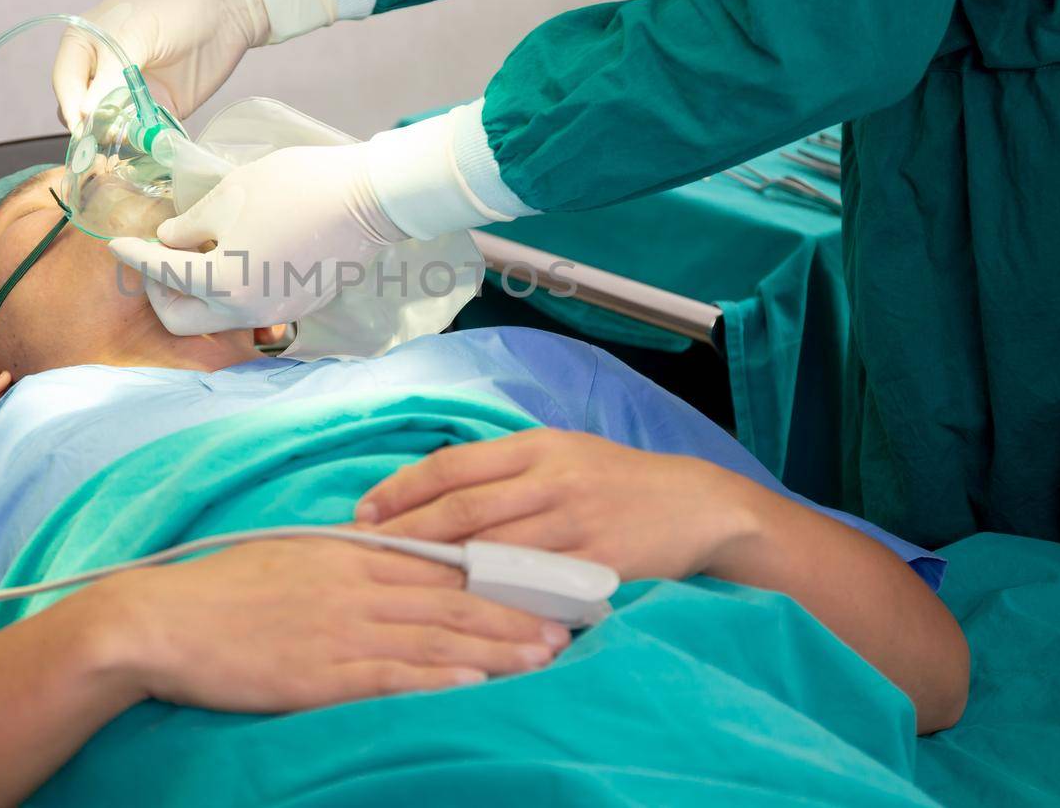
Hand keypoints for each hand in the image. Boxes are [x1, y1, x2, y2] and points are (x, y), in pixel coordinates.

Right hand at [52, 0, 269, 127]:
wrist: (228, 8)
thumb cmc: (175, 6)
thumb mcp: (136, 31)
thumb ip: (110, 71)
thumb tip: (84, 111)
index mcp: (86, 43)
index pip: (65, 81)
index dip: (71, 104)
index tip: (82, 124)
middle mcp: (103, 70)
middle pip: (82, 109)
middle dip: (92, 125)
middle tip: (108, 134)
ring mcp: (129, 91)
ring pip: (109, 126)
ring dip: (116, 136)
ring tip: (131, 136)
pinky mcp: (158, 108)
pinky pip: (141, 133)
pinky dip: (141, 141)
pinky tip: (149, 140)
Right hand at [90, 537, 569, 712]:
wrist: (164, 619)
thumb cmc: (223, 587)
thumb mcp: (292, 555)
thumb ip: (346, 557)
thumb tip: (390, 555)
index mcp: (351, 554)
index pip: (440, 561)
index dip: (497, 571)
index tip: (543, 577)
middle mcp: (356, 587)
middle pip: (452, 598)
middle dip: (514, 610)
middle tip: (568, 620)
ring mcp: (341, 630)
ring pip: (433, 637)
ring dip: (493, 647)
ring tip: (544, 655)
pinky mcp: (320, 675)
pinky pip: (390, 678)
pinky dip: (437, 680)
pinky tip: (475, 684)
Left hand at [108, 143, 405, 334]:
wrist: (367, 199)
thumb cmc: (295, 187)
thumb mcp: (230, 195)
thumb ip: (190, 225)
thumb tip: (171, 241)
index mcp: (221, 282)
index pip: (161, 272)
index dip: (133, 256)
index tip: (116, 246)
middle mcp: (245, 311)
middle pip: (183, 320)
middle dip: (161, 293)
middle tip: (159, 261)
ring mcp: (275, 314)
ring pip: (218, 317)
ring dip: (198, 293)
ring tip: (201, 253)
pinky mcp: (298, 307)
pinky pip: (251, 308)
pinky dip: (233, 290)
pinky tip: (239, 257)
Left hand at [356, 429, 760, 582]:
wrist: (696, 504)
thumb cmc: (616, 480)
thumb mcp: (562, 452)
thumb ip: (504, 468)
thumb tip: (432, 488)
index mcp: (536, 446)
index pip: (452, 465)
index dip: (402, 488)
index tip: (364, 512)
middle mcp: (552, 479)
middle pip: (464, 509)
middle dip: (406, 533)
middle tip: (363, 554)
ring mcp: (577, 523)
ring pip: (493, 551)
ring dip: (440, 572)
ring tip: (396, 587)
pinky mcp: (599, 565)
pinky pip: (536, 587)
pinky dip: (495, 600)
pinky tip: (461, 613)